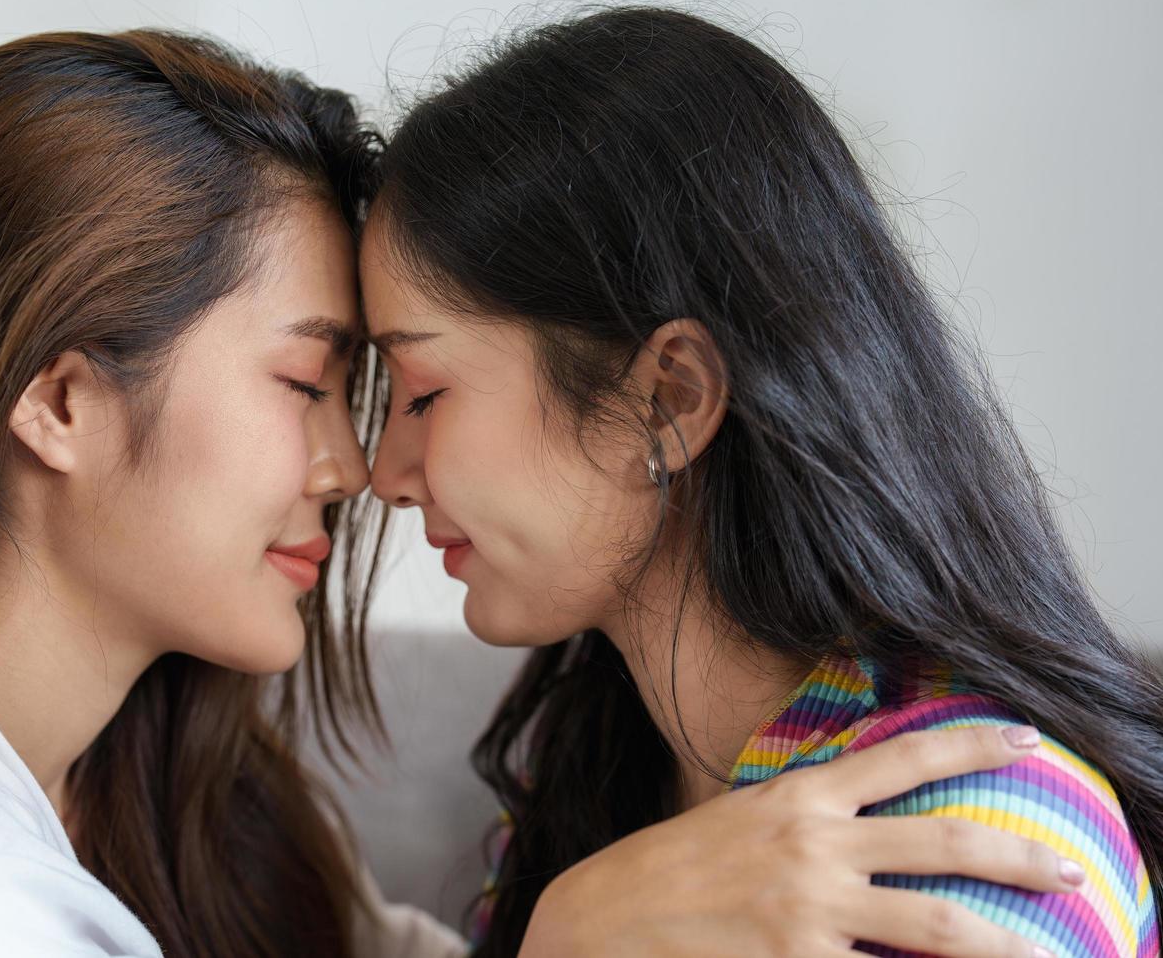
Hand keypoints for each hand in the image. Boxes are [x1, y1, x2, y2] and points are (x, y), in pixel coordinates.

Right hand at [519, 725, 1074, 957]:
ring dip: (1003, 945)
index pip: (901, 755)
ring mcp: (808, 911)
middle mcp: (814, 847)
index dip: (970, 741)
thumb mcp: (740, 819)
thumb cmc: (670, 871)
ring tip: (1048, 957)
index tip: (1026, 735)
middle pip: (942, 842)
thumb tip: (861, 818)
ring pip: (934, 926)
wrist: (601, 921)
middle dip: (1020, 856)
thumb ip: (805, 816)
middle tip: (1071, 871)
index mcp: (799, 798)